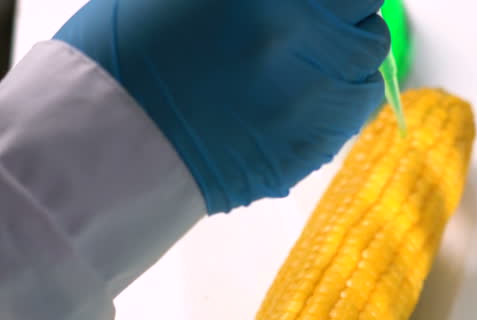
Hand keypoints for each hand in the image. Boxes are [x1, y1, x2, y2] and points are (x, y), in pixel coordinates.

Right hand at [54, 0, 389, 212]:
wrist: (107, 141)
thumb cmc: (129, 54)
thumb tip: (289, 4)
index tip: (323, 7)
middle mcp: (311, 45)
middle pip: (368, 22)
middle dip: (348, 20)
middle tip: (313, 28)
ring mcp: (318, 101)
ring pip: (369, 70)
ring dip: (348, 61)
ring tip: (304, 66)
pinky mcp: (312, 149)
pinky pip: (353, 117)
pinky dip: (338, 102)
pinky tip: (299, 101)